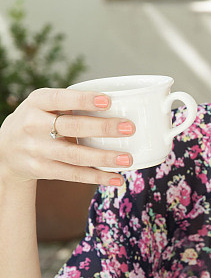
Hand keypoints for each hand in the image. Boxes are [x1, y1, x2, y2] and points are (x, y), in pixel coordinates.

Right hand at [0, 88, 135, 186]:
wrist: (6, 149)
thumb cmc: (39, 120)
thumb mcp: (45, 104)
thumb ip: (71, 104)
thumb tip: (119, 104)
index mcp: (37, 101)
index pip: (61, 99)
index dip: (84, 100)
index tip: (109, 101)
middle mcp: (33, 124)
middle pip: (72, 128)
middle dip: (103, 128)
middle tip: (129, 128)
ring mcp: (36, 149)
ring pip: (74, 155)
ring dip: (103, 158)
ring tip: (127, 159)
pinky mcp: (41, 169)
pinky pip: (72, 174)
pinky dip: (96, 177)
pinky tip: (116, 178)